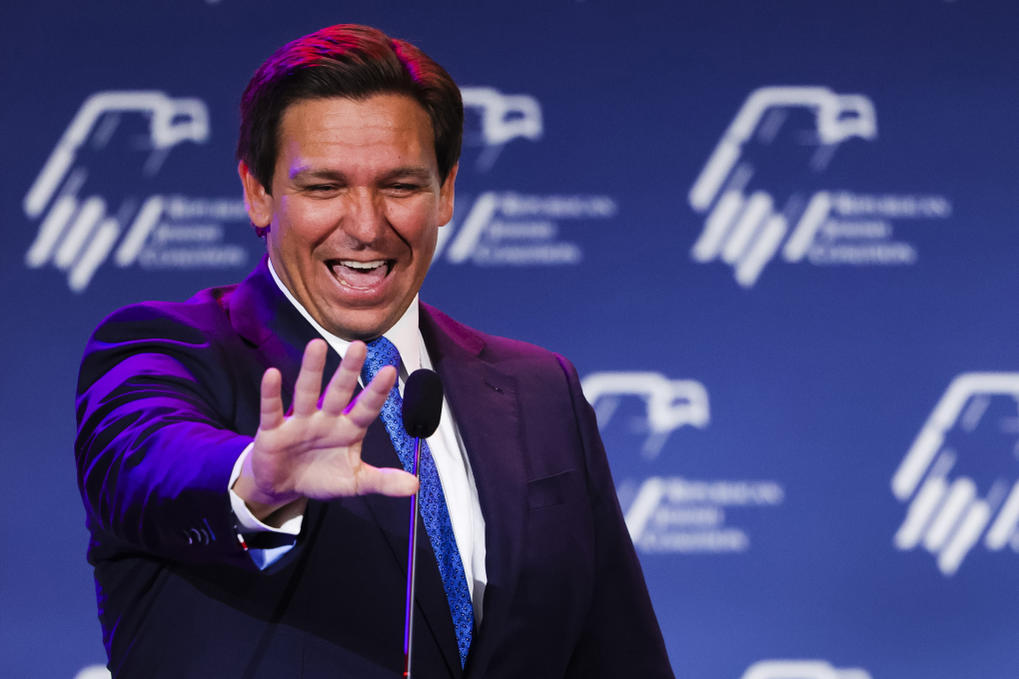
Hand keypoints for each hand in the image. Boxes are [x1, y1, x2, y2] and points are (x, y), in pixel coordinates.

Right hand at [233, 339, 418, 521]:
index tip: (390, 371)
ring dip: (312, 370)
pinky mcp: (274, 430)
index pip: (366, 408)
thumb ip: (383, 481)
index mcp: (348, 429)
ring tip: (317, 345)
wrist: (284, 487)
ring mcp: (300, 422)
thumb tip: (415, 486)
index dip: (377, 391)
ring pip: (307, 392)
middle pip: (339, 391)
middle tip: (359, 346)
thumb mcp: (355, 482)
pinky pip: (272, 409)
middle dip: (349, 371)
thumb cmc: (322, 477)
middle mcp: (326, 419)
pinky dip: (271, 393)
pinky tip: (273, 374)